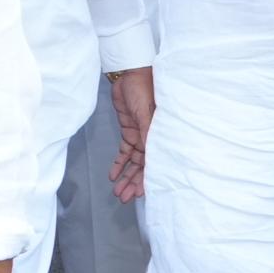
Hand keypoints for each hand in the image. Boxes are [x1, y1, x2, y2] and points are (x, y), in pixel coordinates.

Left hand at [108, 64, 152, 202]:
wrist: (129, 74)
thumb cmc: (143, 89)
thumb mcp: (146, 113)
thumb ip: (147, 134)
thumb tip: (148, 156)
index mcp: (161, 134)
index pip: (154, 162)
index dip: (147, 179)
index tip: (140, 194)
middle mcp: (152, 138)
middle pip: (143, 166)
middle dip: (133, 182)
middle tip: (124, 198)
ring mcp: (140, 135)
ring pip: (133, 162)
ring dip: (125, 176)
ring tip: (118, 191)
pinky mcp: (129, 131)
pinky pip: (124, 152)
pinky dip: (118, 164)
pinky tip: (112, 175)